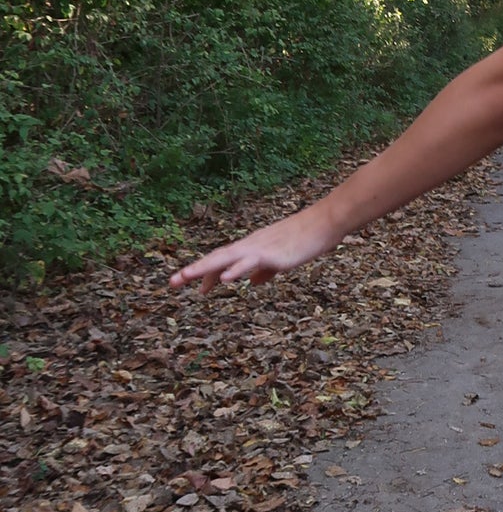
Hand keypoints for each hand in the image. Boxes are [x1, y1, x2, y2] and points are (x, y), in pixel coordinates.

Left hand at [170, 203, 339, 296]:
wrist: (324, 224)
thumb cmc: (304, 240)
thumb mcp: (280, 260)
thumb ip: (264, 271)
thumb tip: (252, 283)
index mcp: (250, 248)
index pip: (222, 261)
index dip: (205, 274)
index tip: (190, 287)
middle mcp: (249, 246)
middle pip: (216, 258)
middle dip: (193, 271)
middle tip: (171, 283)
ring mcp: (259, 249)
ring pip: (226, 258)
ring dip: (204, 268)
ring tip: (186, 277)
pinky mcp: (272, 254)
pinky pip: (249, 262)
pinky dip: (235, 269)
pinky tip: (223, 279)